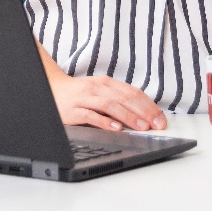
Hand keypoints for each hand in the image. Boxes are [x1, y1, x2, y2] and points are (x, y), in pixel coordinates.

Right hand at [49, 71, 167, 132]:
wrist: (51, 90)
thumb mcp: (100, 91)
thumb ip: (118, 99)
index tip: (161, 118)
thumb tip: (143, 113)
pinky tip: (116, 128)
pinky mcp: (74, 110)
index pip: (132, 92)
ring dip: (128, 116)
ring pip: (110, 105)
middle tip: (157, 124)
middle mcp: (96, 88)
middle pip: (124, 98)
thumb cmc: (79, 94)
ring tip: (141, 127)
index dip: (149, 105)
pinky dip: (105, 122)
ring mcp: (84, 98)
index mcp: (106, 82)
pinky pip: (91, 115)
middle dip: (144, 112)